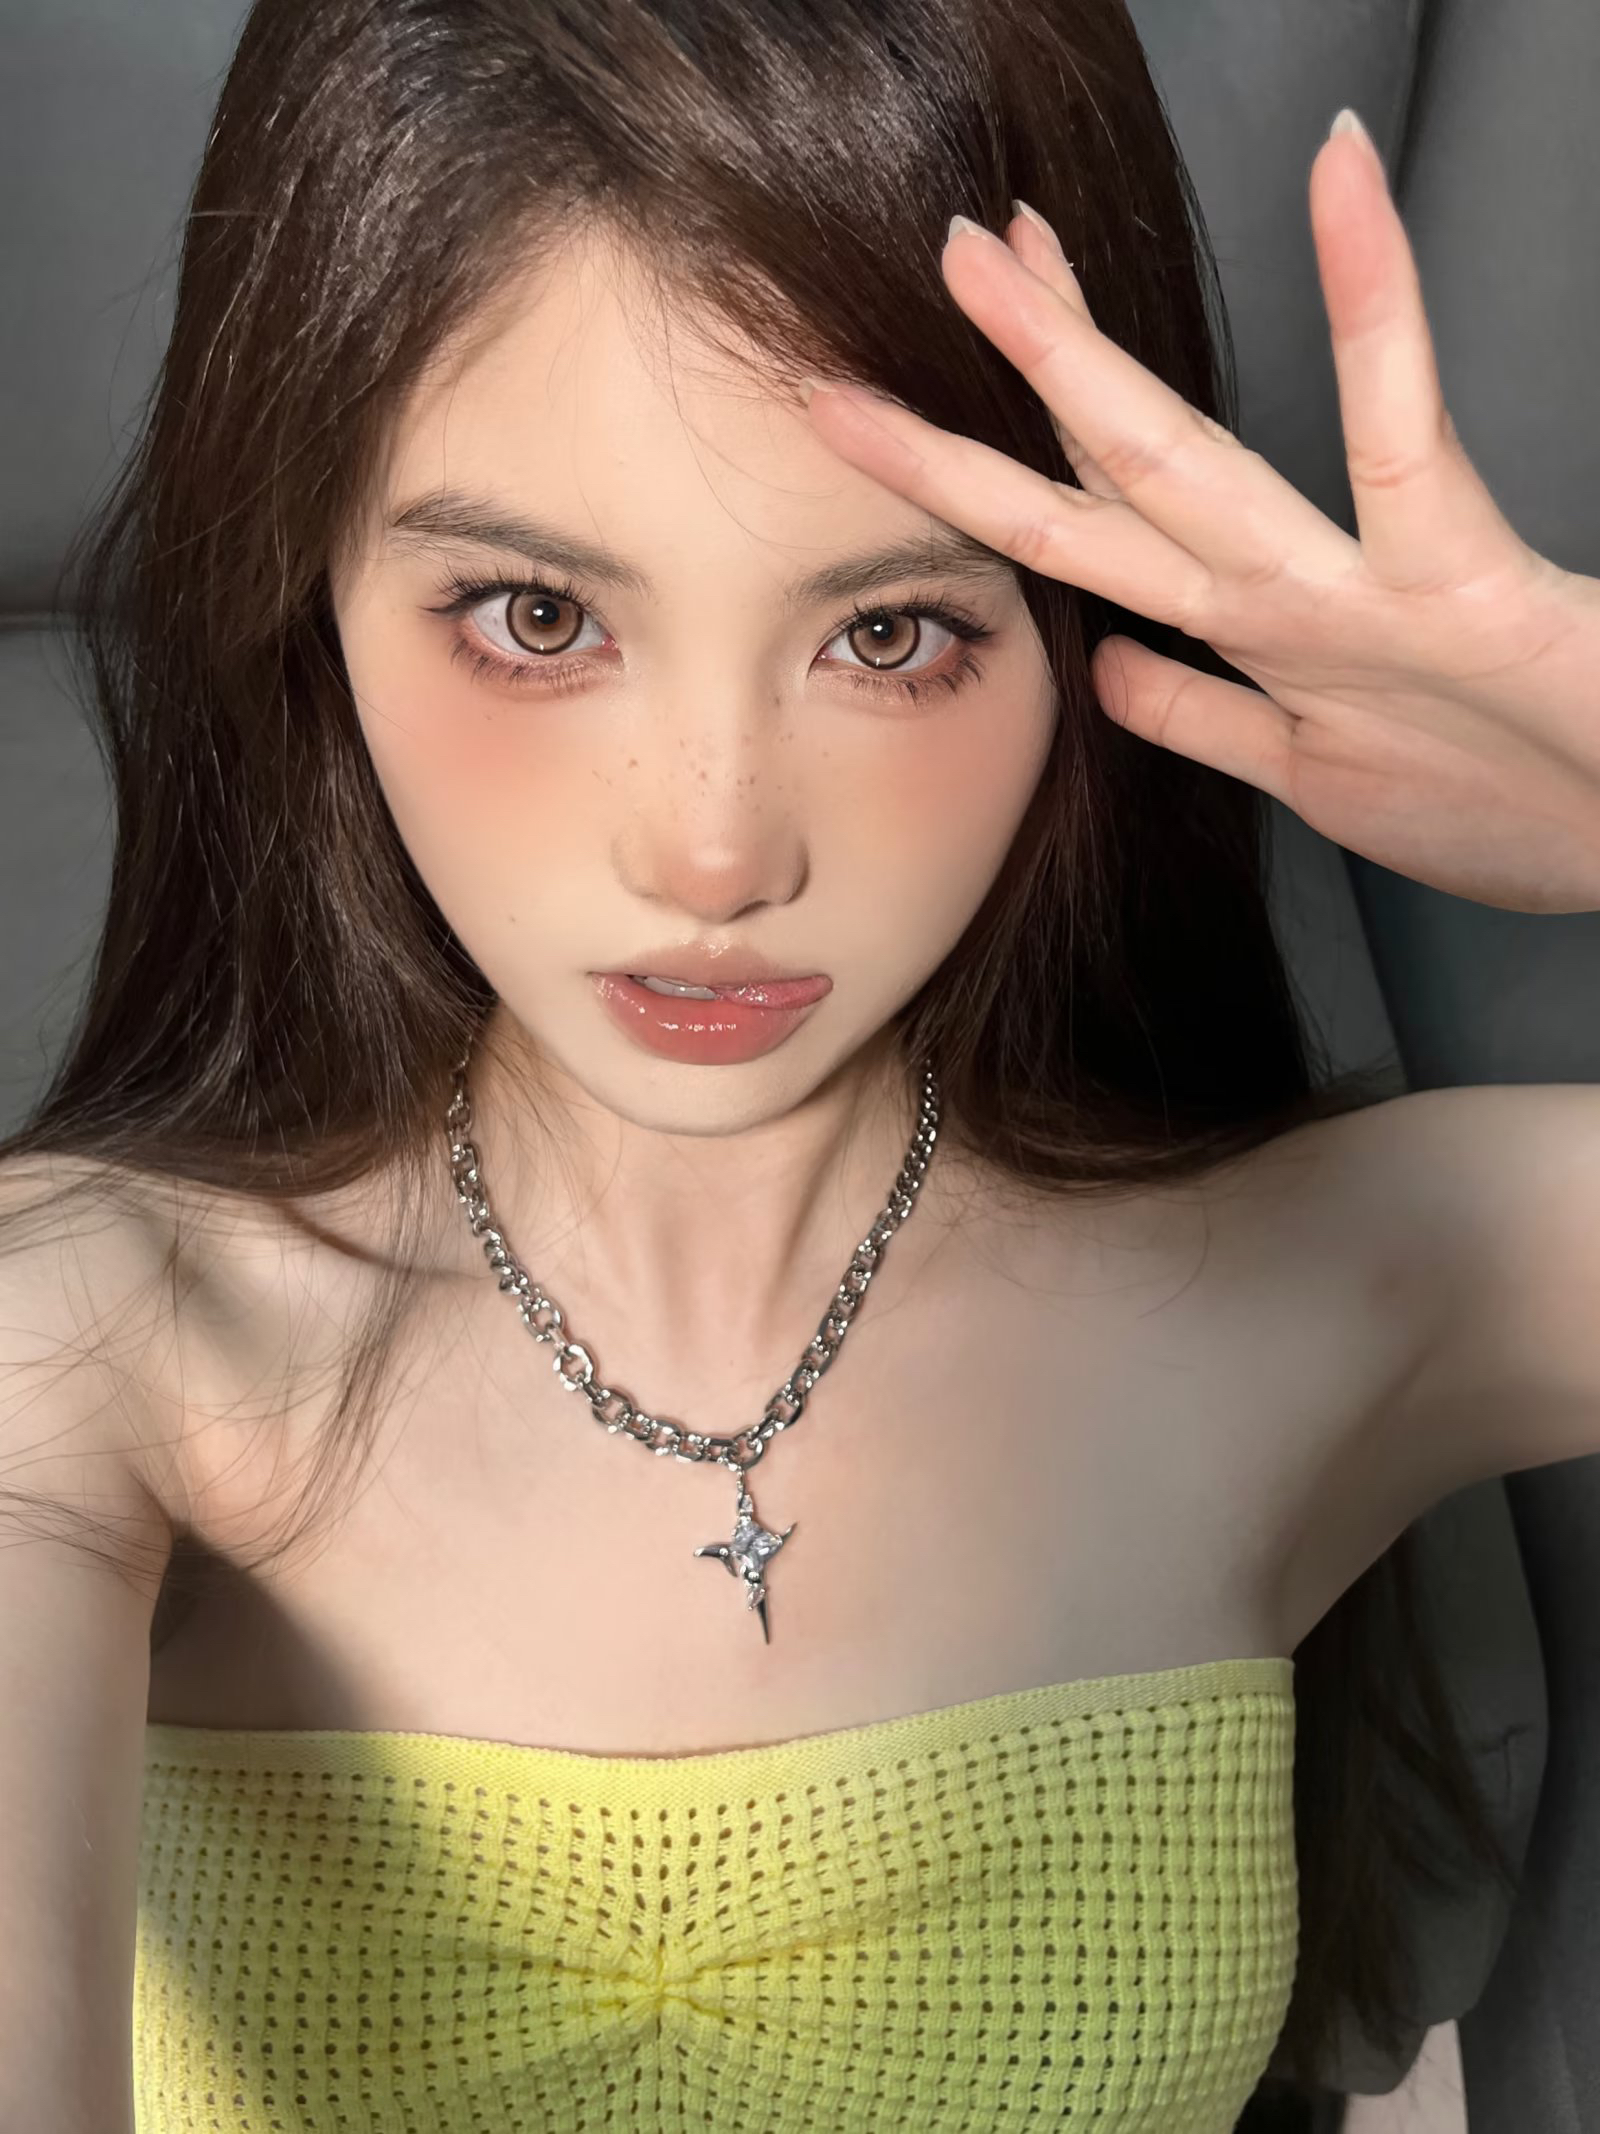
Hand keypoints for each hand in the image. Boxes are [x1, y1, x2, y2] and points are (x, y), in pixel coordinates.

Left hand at [798, 115, 1599, 914]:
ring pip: (1179, 469)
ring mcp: (1354, 592)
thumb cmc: (1499, 801)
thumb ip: (1207, 718)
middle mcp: (1286, 596)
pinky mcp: (1456, 590)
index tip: (966, 366)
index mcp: (1257, 635)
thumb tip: (1111, 673)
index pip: (1114, 519)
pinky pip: (1404, 434)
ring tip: (990, 248)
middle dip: (1024, 365)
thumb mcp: (1318, 777)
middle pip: (1120, 468)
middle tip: (948, 244)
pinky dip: (1375, 307)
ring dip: (1071, 362)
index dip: (1020, 448)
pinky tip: (1344, 179)